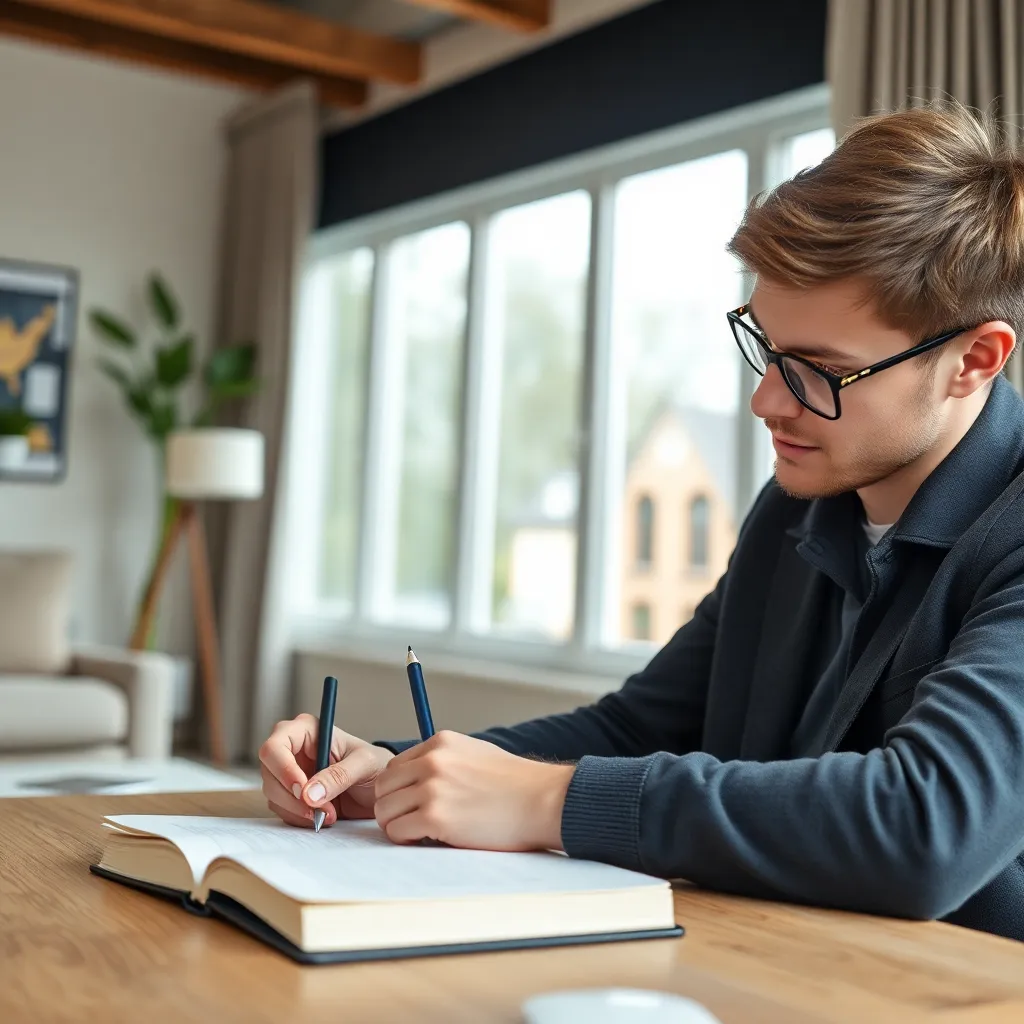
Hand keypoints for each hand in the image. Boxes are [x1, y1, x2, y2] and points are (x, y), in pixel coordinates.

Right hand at [258, 713, 393, 827]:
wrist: (379, 789)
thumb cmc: (374, 765)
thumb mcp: (364, 764)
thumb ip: (339, 775)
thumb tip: (309, 793)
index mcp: (307, 730)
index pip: (275, 745)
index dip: (283, 769)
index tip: (303, 790)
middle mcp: (293, 749)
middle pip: (269, 772)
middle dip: (293, 796)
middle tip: (320, 810)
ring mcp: (288, 773)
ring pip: (273, 793)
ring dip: (298, 810)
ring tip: (329, 814)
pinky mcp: (291, 795)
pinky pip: (282, 810)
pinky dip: (299, 818)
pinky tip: (323, 817)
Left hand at [373, 731, 575, 851]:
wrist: (542, 800)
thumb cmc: (515, 783)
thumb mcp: (475, 753)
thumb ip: (444, 760)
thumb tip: (418, 777)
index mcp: (440, 742)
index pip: (395, 766)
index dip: (399, 789)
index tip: (412, 803)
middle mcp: (432, 761)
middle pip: (383, 787)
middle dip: (391, 806)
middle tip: (408, 821)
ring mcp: (432, 788)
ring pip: (385, 810)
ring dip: (396, 825)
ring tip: (418, 832)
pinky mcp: (435, 817)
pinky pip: (398, 831)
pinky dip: (405, 839)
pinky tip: (424, 840)